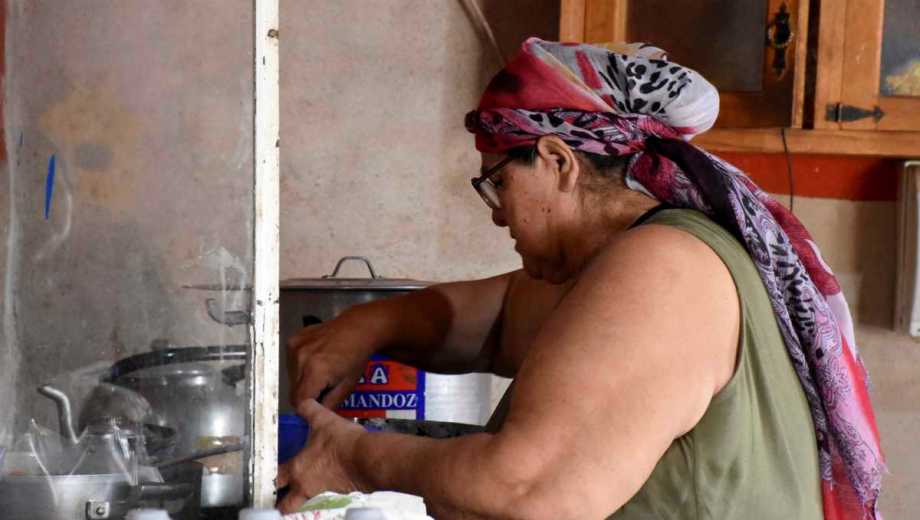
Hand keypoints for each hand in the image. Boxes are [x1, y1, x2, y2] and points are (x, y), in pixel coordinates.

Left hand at [276, 399, 367, 513]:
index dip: (269, 478)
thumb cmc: (341, 441)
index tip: (266, 477)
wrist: (366, 458)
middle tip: (279, 497)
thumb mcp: (323, 419)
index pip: (275, 479)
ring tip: (304, 490)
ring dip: (301, 499)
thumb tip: (302, 403)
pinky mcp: (339, 492)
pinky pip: (326, 495)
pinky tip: (329, 479)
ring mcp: (323, 492)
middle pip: (286, 504)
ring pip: (305, 502)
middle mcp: (306, 485)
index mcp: (297, 469)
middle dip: (281, 502)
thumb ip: (309, 410)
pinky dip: (324, 490)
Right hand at [286, 305, 387, 408]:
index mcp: (315, 371)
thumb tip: (315, 416)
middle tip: (322, 390)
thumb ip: (328, 405)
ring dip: (302, 381)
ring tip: (320, 374)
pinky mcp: (293, 340)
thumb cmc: (357, 358)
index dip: (307, 408)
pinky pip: (291, 362)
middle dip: (306, 395)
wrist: (358, 328)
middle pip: (294, 390)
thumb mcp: (346, 387)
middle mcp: (300, 358)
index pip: (298, 401)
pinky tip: (315, 361)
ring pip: (291, 377)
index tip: (316, 407)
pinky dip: (300, 367)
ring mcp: (295, 347)